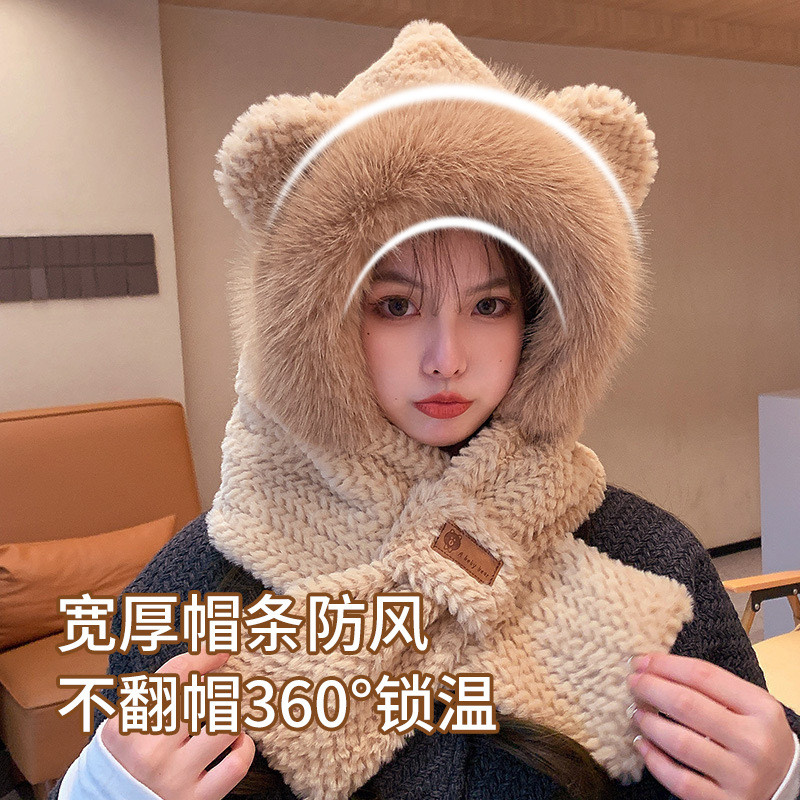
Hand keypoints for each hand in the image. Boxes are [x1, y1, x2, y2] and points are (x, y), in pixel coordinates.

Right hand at [102, 650, 255, 799]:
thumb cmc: (125, 759)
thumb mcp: (125, 722)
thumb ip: (157, 692)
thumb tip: (208, 661)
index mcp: (128, 726)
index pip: (176, 675)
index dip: (204, 656)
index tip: (220, 650)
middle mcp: (150, 751)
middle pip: (203, 697)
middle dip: (217, 689)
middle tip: (218, 692)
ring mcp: (174, 777)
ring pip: (225, 726)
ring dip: (230, 716)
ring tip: (222, 718)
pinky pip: (236, 764)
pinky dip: (244, 747)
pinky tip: (236, 743)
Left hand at [627, 653, 794, 799]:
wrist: (787, 785)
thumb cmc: (756, 735)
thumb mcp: (749, 705)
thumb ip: (712, 686)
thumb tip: (653, 666)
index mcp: (761, 708)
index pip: (703, 675)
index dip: (665, 665)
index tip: (640, 661)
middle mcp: (755, 742)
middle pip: (687, 705)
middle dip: (651, 688)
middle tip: (633, 682)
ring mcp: (742, 776)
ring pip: (680, 742)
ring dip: (649, 723)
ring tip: (637, 712)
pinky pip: (680, 780)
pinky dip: (655, 760)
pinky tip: (642, 744)